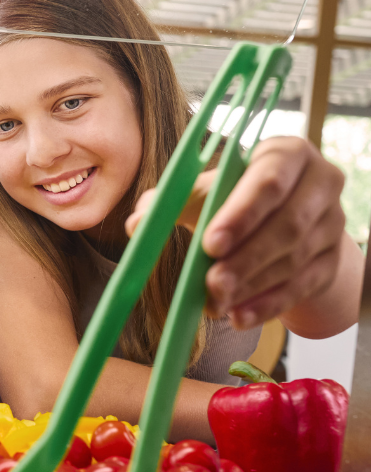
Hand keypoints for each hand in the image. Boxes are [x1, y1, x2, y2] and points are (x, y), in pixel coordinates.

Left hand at [126, 136, 347, 327]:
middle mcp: (320, 185)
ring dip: (252, 284)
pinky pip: (302, 287)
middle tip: (211, 283)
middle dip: (246, 258)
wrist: (285, 216)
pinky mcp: (332, 261)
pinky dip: (267, 305)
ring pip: (294, 259)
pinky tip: (238, 316)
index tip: (210, 244)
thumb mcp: (206, 190)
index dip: (241, 214)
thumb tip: (138, 223)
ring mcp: (332, 225)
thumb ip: (171, 201)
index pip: (269, 181)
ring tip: (216, 302)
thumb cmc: (237, 195)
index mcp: (287, 155)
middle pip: (287, 225)